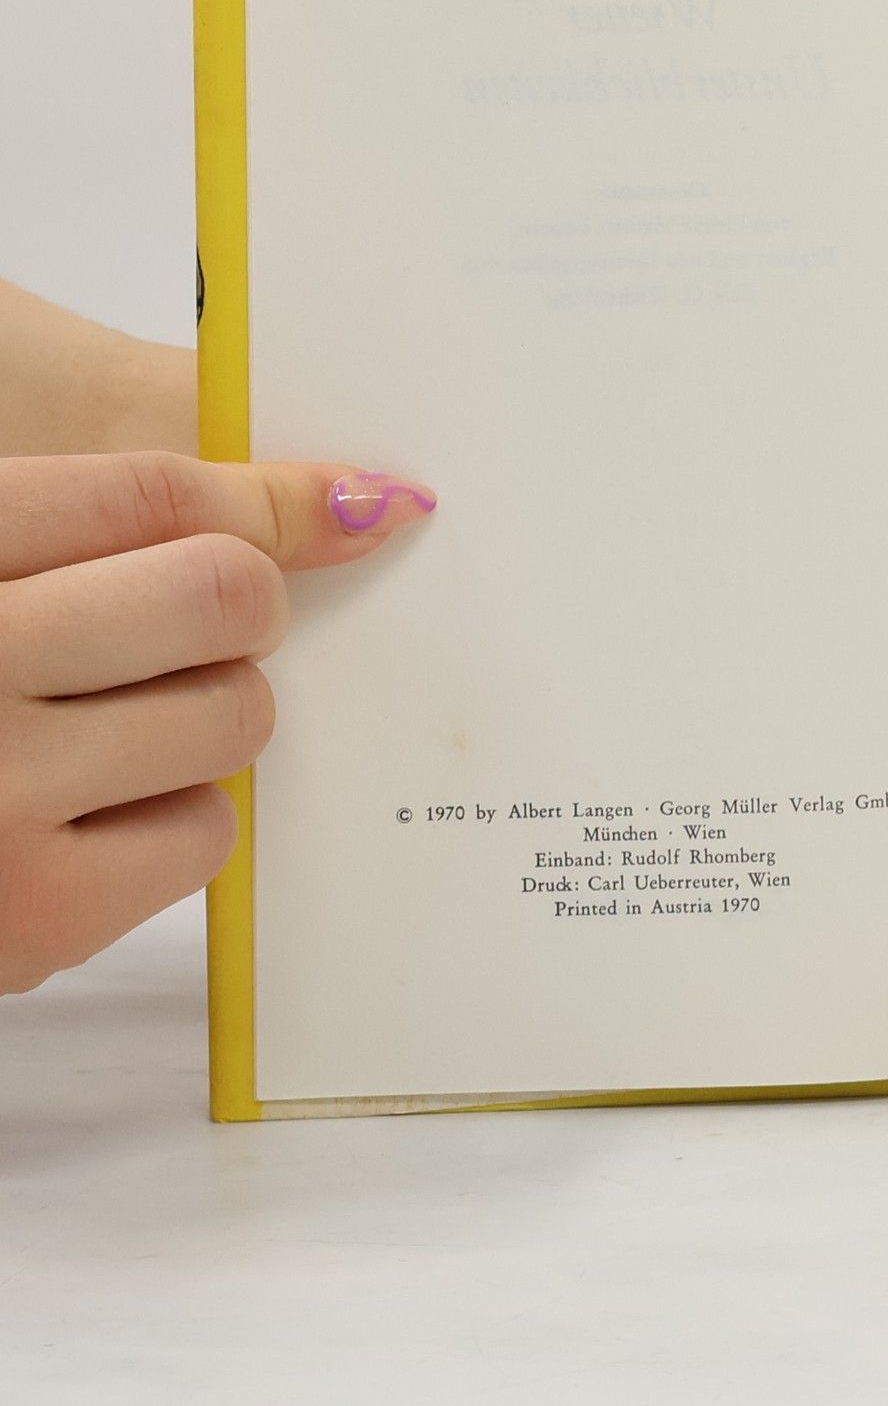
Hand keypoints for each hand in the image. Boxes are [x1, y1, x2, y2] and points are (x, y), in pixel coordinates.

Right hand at [0, 452, 434, 993]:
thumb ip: (80, 526)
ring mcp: (2, 796)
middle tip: (193, 627)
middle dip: (232, 606)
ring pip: (236, 714)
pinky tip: (84, 815)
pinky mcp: (36, 914)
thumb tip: (336, 505)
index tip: (324, 506)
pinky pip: (206, 834)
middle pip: (224, 593)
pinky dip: (173, 819)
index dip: (250, 498)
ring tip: (100, 729)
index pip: (154, 491)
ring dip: (202, 716)